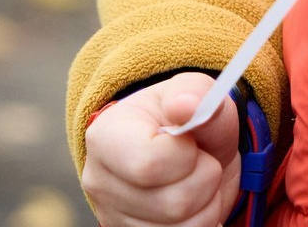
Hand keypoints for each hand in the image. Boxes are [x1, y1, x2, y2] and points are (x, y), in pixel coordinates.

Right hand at [81, 72, 240, 226]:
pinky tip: (194, 202)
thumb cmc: (187, 118)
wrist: (186, 148)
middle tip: (204, 159)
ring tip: (199, 178)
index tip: (193, 142)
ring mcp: (112, 217)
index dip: (187, 156)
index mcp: (107, 136)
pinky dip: (201, 222)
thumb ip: (195, 94)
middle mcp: (100, 182)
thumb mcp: (197, 93)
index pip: (149, 164)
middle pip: (173, 203)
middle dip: (206, 179)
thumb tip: (185, 105)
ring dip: (208, 203)